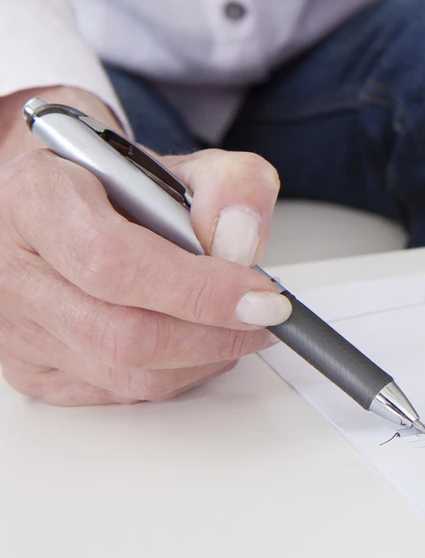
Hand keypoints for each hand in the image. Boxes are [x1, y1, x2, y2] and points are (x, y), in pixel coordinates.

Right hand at [0, 88, 289, 404]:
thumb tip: (242, 240)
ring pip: (127, 375)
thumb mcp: (182, 164)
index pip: (116, 262)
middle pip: (123, 334)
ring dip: (204, 358)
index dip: (199, 289)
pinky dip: (178, 373)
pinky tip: (199, 341)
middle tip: (266, 317)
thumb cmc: (117, 188)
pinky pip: (119, 393)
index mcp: (35, 199)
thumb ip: (229, 184)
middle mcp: (11, 270)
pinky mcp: (30, 372)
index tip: (261, 295)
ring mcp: (13, 330)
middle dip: (215, 334)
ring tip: (239, 326)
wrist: (62, 207)